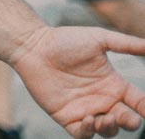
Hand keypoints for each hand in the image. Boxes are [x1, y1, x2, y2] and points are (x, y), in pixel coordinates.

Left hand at [10, 24, 144, 136]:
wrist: (33, 45)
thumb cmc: (65, 40)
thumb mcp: (99, 39)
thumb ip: (126, 44)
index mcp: (114, 85)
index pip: (139, 103)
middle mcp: (102, 100)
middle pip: (126, 120)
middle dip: (131, 122)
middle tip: (128, 118)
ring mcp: (84, 109)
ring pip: (106, 130)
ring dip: (110, 129)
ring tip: (105, 118)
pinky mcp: (66, 116)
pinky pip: (81, 134)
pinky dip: (88, 132)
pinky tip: (88, 119)